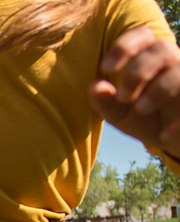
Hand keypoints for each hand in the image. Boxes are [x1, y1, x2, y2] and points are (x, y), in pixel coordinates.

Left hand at [90, 25, 179, 157]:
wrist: (171, 140)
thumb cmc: (143, 118)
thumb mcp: (119, 114)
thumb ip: (104, 101)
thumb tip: (95, 86)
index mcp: (151, 59)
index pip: (143, 35)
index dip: (125, 46)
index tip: (105, 68)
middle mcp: (174, 63)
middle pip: (163, 48)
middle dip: (139, 70)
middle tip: (123, 96)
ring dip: (159, 90)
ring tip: (141, 109)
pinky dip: (179, 125)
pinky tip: (164, 137)